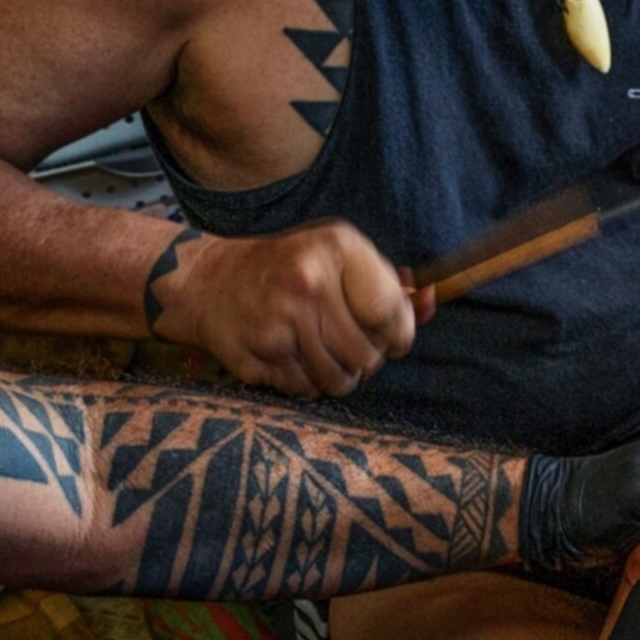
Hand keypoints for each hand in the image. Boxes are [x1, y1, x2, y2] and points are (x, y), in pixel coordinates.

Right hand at [151, 220, 431, 396]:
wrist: (207, 280)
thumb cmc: (289, 269)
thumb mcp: (338, 257)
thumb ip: (388, 284)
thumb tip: (432, 301)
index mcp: (337, 248)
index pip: (392, 315)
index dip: (397, 336)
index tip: (385, 335)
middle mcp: (308, 281)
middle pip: (368, 356)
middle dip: (364, 359)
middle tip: (344, 343)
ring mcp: (280, 319)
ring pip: (340, 381)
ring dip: (336, 375)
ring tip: (318, 349)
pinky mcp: (258, 352)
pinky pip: (306, 390)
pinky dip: (304, 381)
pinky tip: (289, 355)